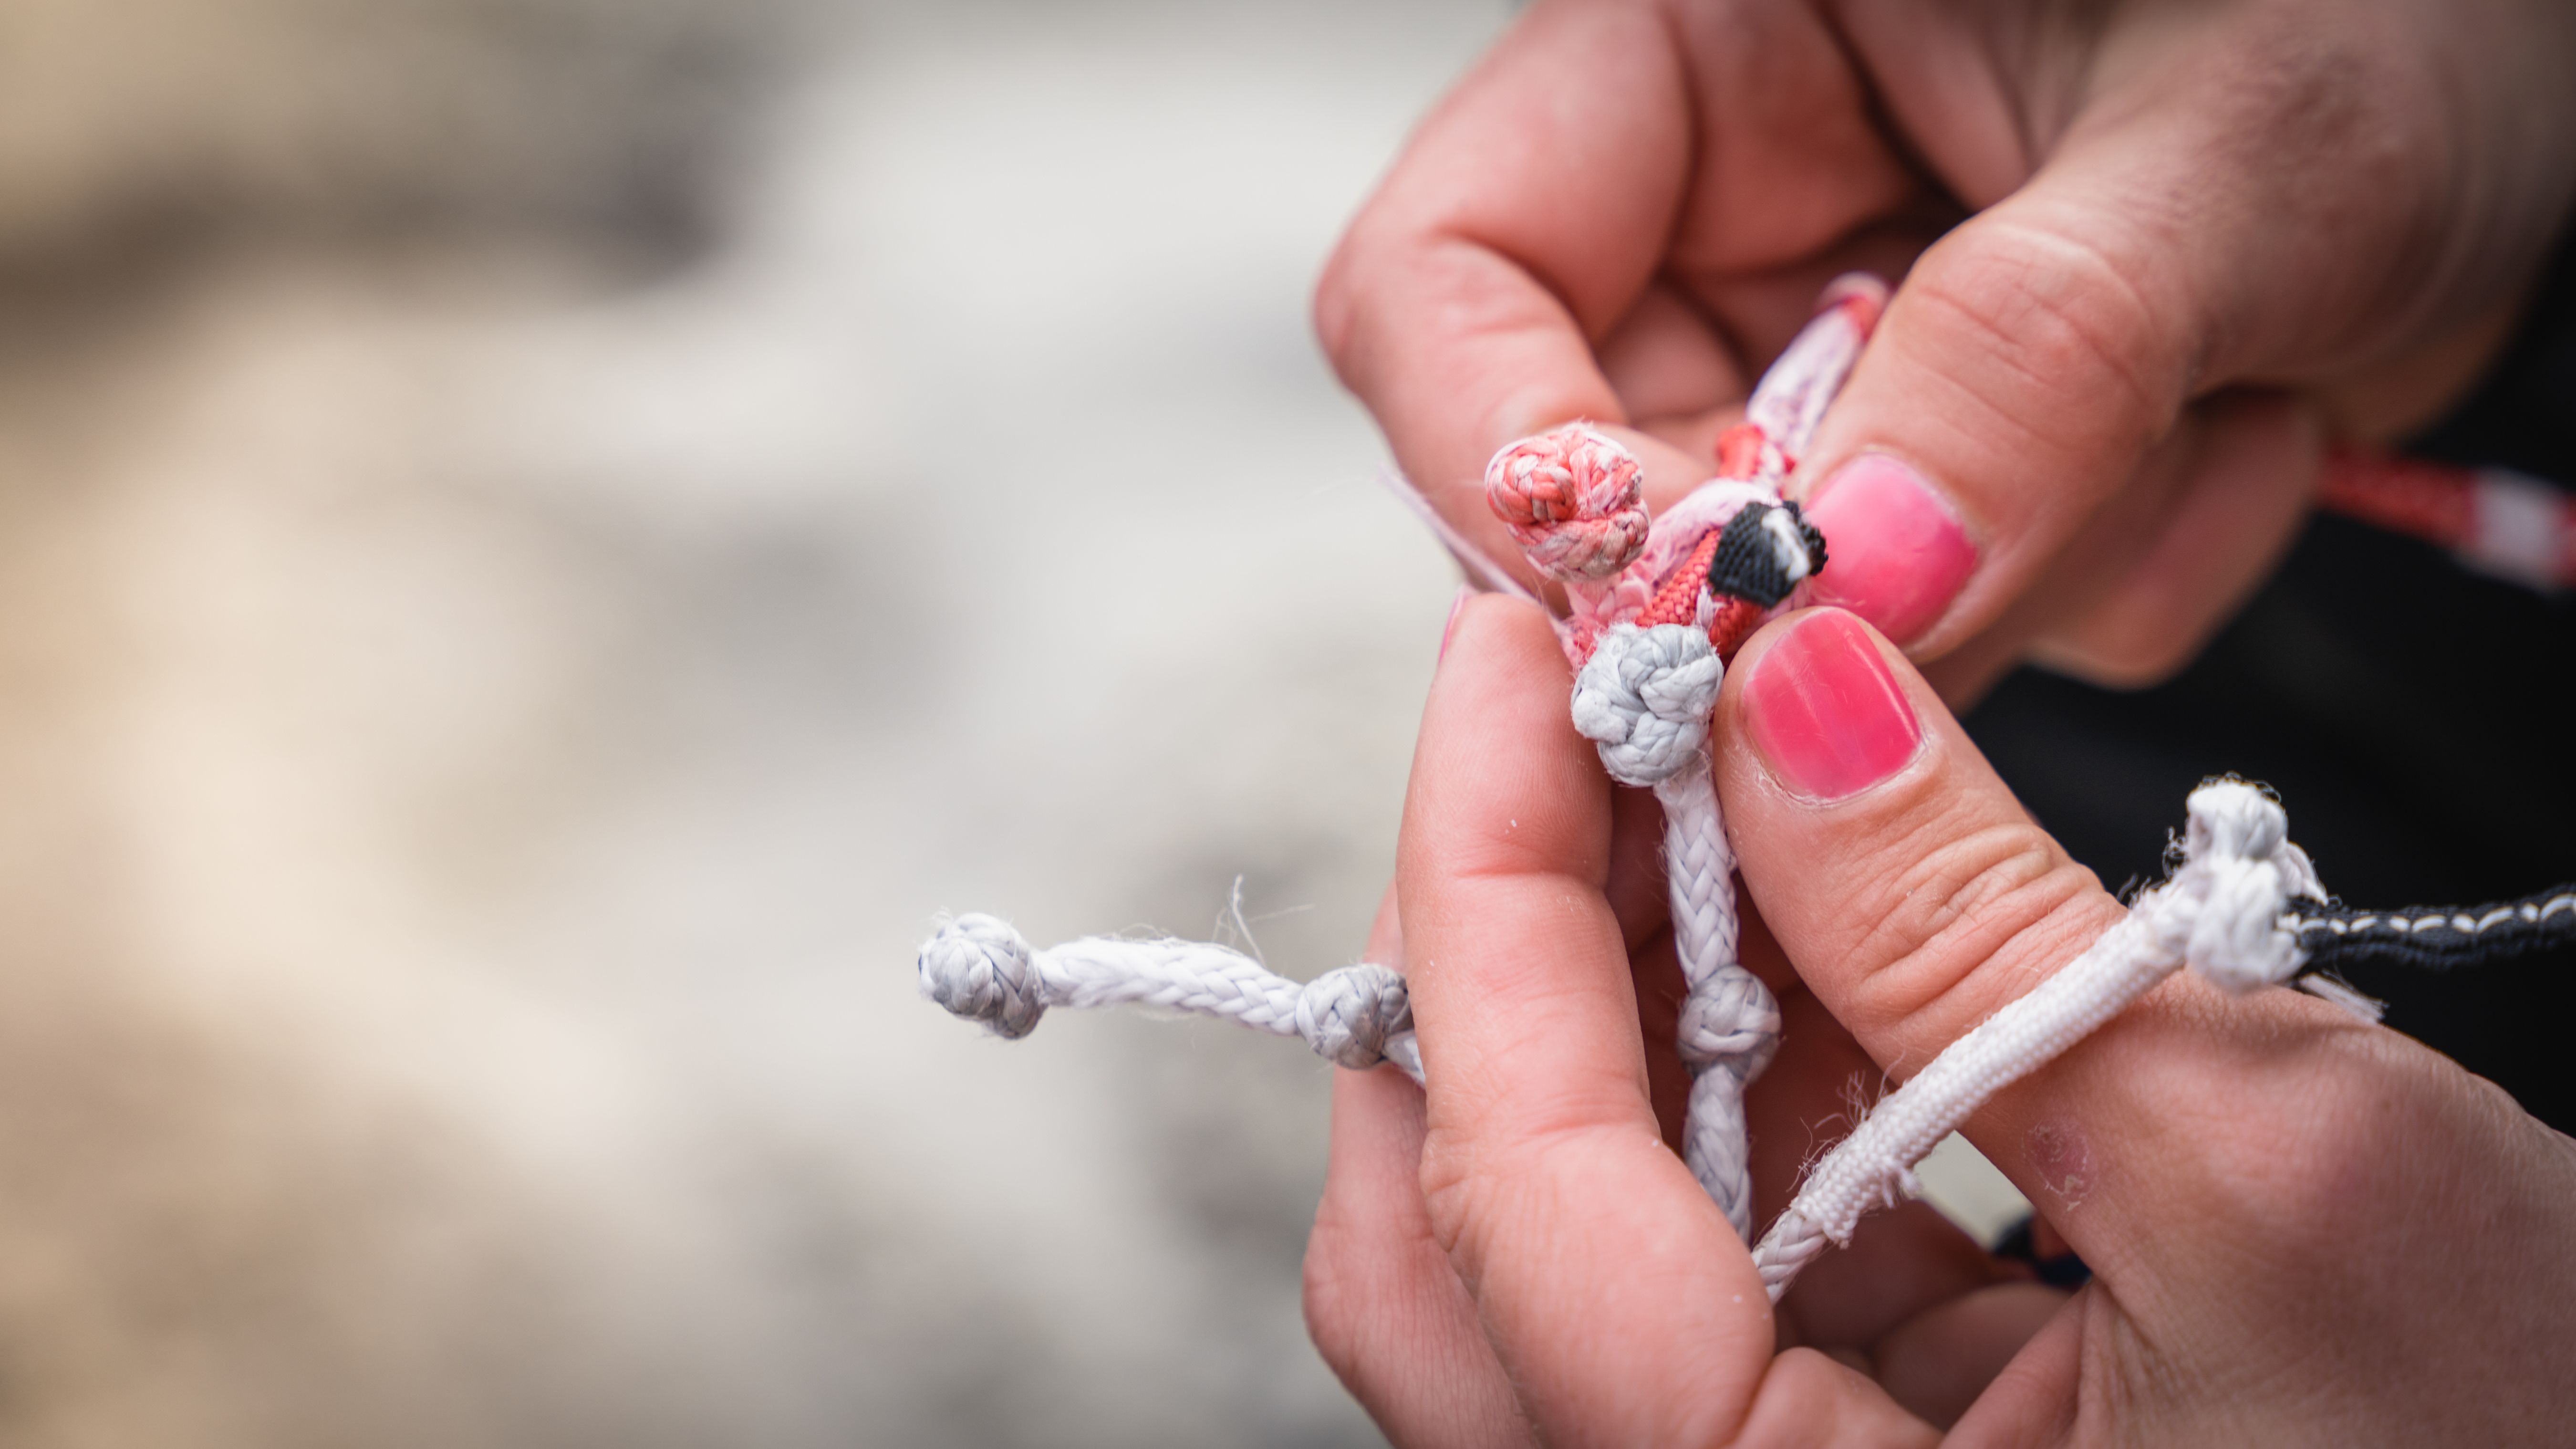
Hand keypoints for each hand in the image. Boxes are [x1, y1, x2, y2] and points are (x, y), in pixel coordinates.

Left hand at [1303, 595, 2575, 1442]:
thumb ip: (1980, 936)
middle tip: (1579, 699)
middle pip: (1461, 1230)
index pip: (1507, 1193)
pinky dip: (1725, 1057)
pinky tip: (1785, 906)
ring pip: (1566, 1222)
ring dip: (1614, 976)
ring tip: (1692, 769)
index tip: (1511, 655)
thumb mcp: (2286, 1175)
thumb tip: (1777, 691)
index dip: (1486, 884)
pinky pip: (1703, 1236)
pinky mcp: (1840, 1440)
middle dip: (1503, 939)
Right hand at [1317, 0, 2575, 697]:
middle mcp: (1731, 221)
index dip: (1502, 454)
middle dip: (1798, 571)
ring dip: (2012, 568)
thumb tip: (1849, 595)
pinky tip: (2242, 431)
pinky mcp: (1945, 477)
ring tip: (2215, 410)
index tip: (1659, 596)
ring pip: (1796, 600)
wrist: (2563, 63)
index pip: (1444, 280)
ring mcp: (1832, 362)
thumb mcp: (2246, 139)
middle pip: (1601, 483)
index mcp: (1704, 50)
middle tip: (1982, 568)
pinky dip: (2108, 575)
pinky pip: (1950, 635)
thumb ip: (2031, 361)